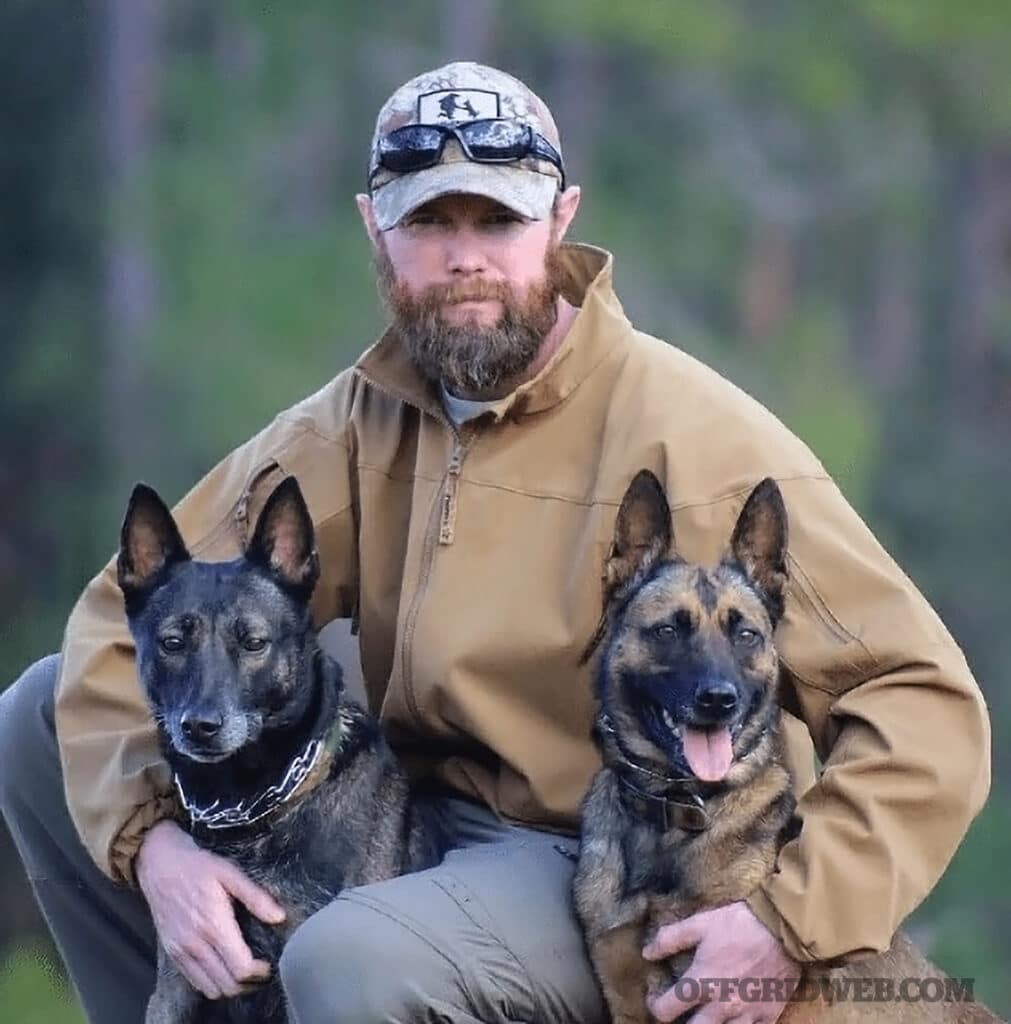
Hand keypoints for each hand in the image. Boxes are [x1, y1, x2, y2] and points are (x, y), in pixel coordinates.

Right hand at [136, 820, 285, 998]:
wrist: (160, 865)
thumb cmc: (198, 866)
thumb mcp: (230, 872)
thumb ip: (255, 897)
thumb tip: (279, 917)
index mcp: (214, 925)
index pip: (240, 968)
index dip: (260, 972)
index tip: (269, 964)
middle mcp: (196, 944)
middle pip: (227, 985)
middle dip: (249, 984)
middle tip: (262, 971)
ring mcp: (181, 952)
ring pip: (210, 989)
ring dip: (231, 987)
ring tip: (245, 971)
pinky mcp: (172, 953)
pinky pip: (194, 982)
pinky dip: (212, 983)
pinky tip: (223, 967)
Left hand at [643, 902, 799, 1022]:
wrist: (783, 929)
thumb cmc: (739, 924)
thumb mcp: (700, 923)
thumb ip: (670, 939)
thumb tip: (647, 953)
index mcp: (701, 982)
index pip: (666, 1010)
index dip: (655, 1006)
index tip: (656, 999)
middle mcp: (721, 1006)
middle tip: (680, 1014)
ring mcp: (746, 1015)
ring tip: (706, 1018)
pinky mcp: (769, 1017)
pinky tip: (735, 1021)